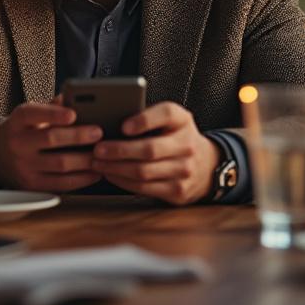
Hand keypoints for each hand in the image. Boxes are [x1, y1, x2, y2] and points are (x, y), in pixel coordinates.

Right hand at [0, 101, 102, 191]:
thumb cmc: (25, 129)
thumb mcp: (32, 115)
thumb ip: (54, 106)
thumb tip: (81, 99)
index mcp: (18, 121)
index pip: (32, 114)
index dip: (53, 114)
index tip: (73, 114)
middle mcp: (18, 143)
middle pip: (50, 139)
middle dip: (78, 136)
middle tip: (99, 132)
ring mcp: (24, 166)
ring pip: (60, 164)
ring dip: (86, 159)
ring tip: (104, 152)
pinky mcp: (32, 185)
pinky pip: (61, 184)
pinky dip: (83, 178)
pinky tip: (96, 171)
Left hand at [91, 102, 217, 204]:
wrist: (206, 166)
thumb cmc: (175, 138)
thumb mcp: (170, 122)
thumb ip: (147, 119)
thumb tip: (109, 123)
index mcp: (183, 120)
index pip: (167, 114)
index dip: (144, 120)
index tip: (123, 126)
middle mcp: (188, 144)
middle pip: (149, 149)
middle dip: (119, 150)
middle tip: (98, 149)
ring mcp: (185, 170)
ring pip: (143, 171)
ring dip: (116, 168)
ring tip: (98, 163)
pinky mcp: (178, 191)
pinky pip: (144, 187)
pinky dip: (123, 181)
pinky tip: (111, 174)